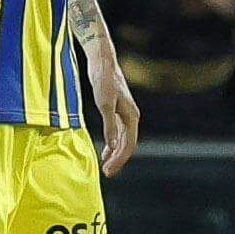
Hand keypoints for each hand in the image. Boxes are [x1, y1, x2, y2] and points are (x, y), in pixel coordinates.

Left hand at [87, 49, 140, 174]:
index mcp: (131, 116)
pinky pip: (119, 132)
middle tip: (106, 172)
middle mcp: (131, 116)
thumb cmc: (103, 80)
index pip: (129, 144)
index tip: (108, 170)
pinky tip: (106, 150)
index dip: (119, 159)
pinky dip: (113, 143)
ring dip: (115, 153)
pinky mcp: (118, 109)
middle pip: (128, 144)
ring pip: (124, 139)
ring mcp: (125, 113)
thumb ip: (109, 126)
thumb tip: (113, 146)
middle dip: (118, 159)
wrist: (102, 61)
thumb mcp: (104, 104)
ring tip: (106, 165)